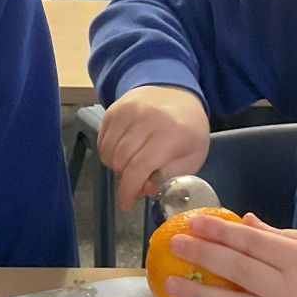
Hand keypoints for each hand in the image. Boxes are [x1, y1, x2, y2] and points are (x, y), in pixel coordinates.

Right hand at [97, 85, 208, 210]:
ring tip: (131, 164)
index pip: (140, 167)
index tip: (126, 204)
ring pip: (108, 150)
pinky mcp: (114, 107)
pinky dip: (109, 151)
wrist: (176, 92)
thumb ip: (172, 175)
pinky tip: (123, 151)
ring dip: (116, 165)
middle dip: (125, 177)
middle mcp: (147, 119)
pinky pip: (102, 139)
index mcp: (170, 134)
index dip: (129, 189)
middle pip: (122, 160)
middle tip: (136, 179)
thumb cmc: (188, 128)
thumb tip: (147, 188)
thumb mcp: (193, 156)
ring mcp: (128, 110)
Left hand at [164, 213, 296, 296]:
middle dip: (202, 257)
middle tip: (174, 246)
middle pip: (236, 272)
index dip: (218, 232)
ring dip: (200, 296)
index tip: (193, 223)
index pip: (249, 243)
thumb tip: (247, 225)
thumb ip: (283, 236)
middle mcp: (289, 292)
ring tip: (171, 286)